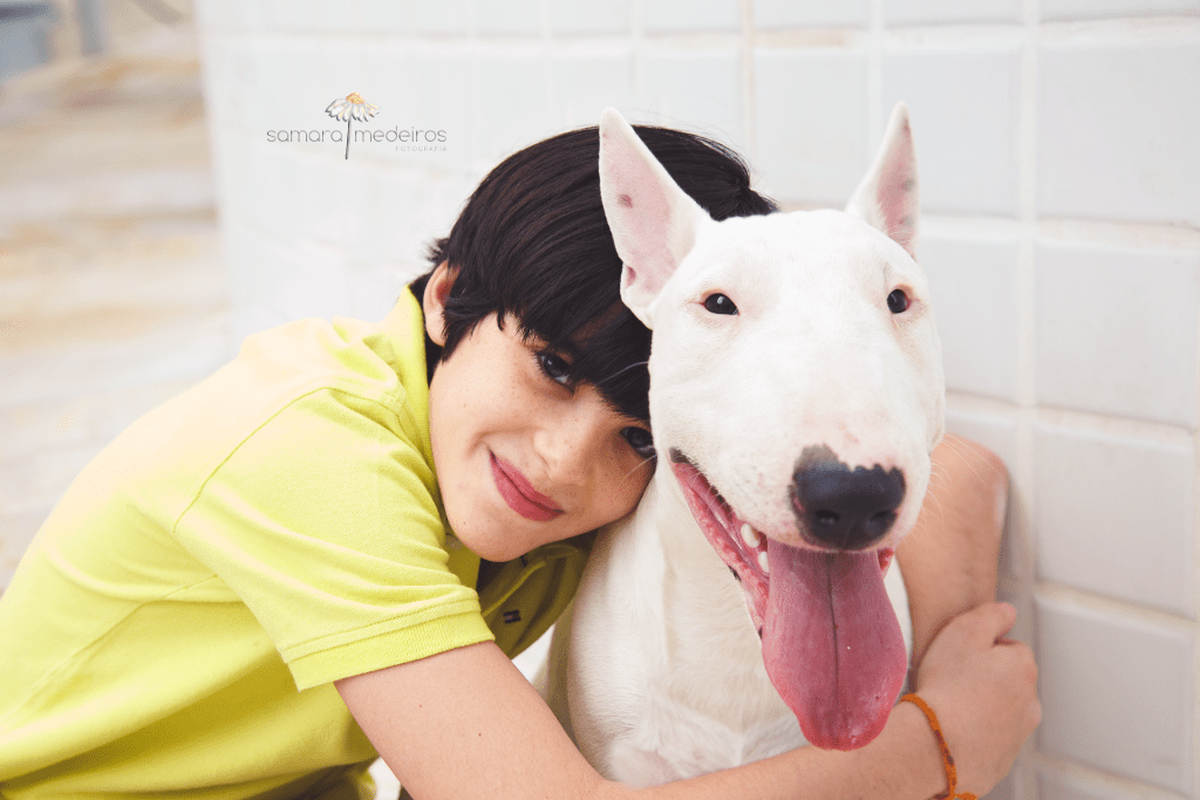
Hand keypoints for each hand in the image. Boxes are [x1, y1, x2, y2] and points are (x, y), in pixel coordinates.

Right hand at [913, 602, 1040, 795]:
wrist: (936, 745)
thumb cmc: (948, 685)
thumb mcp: (964, 631)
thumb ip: (991, 615)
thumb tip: (1008, 611)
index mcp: (1023, 667)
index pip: (1011, 647)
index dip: (983, 648)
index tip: (961, 656)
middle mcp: (1030, 701)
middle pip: (1008, 680)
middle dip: (987, 678)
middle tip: (953, 680)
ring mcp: (1019, 734)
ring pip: (1001, 710)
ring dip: (983, 706)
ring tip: (950, 707)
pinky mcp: (1003, 759)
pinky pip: (990, 738)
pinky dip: (976, 733)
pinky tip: (952, 730)